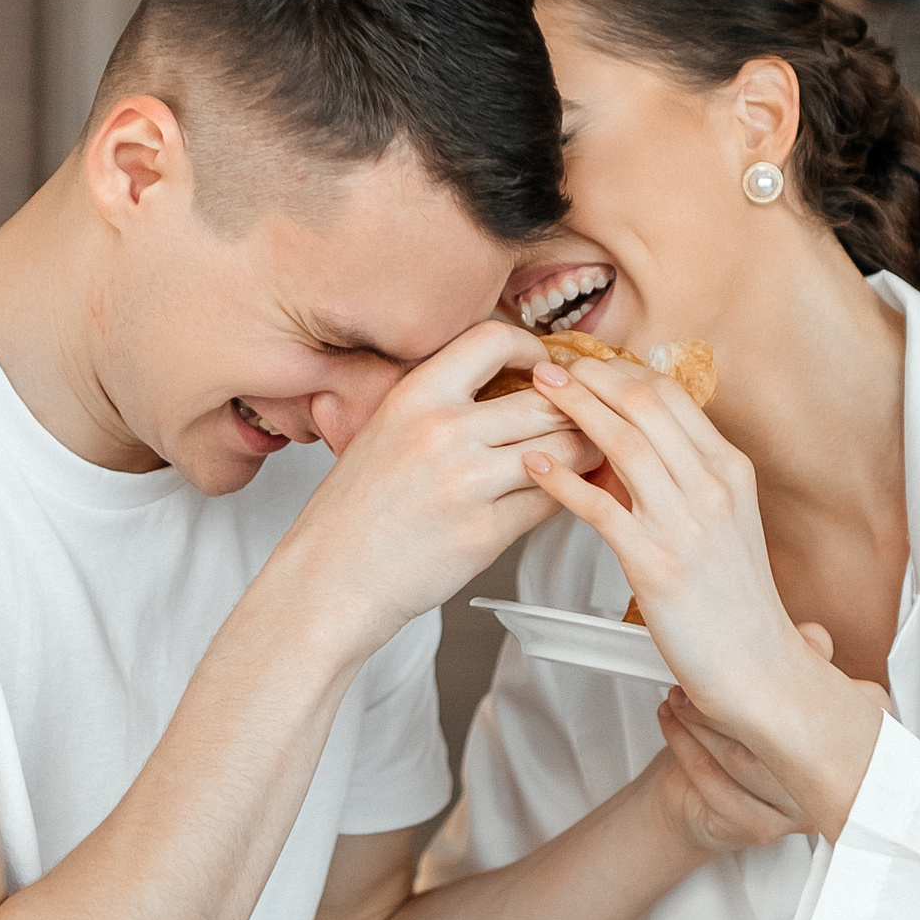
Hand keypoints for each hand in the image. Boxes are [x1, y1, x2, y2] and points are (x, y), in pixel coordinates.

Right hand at [273, 324, 596, 653]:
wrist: (330, 579)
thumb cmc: (353, 513)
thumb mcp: (382, 432)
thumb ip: (437, 405)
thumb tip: (502, 385)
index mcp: (414, 397)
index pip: (492, 340)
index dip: (529, 347)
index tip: (541, 365)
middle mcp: (442, 432)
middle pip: (543, 399)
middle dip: (574, 407)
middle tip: (586, 414)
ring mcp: (468, 483)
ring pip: (562, 449)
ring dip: (584, 450)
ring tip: (588, 452)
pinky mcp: (486, 532)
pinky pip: (551, 500)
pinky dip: (570, 494)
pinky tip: (570, 492)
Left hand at [520, 358, 885, 838]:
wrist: (759, 669)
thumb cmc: (733, 603)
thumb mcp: (724, 524)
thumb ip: (686, 480)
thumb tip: (631, 447)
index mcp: (730, 470)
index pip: (671, 395)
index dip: (620, 372)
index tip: (584, 366)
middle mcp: (713, 486)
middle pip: (646, 403)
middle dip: (592, 376)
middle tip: (550, 366)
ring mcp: (687, 523)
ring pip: (624, 442)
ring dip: (575, 409)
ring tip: (536, 393)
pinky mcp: (658, 565)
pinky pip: (601, 508)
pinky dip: (563, 480)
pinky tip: (535, 465)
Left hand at [647, 625, 896, 853]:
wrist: (694, 802)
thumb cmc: (741, 740)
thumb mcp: (772, 687)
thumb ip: (800, 656)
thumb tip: (813, 638)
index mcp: (855, 740)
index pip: (855, 702)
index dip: (808, 669)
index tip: (765, 650)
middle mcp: (835, 779)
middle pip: (788, 732)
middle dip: (735, 696)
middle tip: (701, 673)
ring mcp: (800, 808)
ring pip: (747, 759)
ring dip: (703, 721)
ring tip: (680, 695)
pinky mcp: (762, 826)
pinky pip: (718, 785)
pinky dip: (685, 747)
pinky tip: (673, 722)